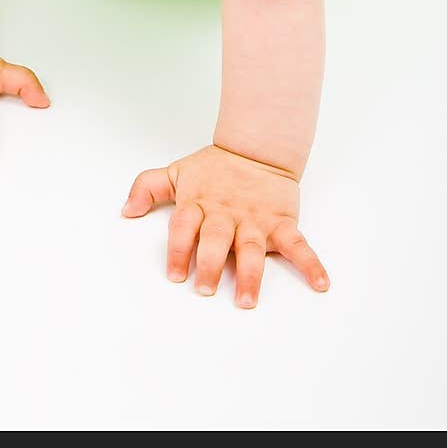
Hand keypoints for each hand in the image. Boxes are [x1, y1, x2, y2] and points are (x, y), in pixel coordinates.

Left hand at [121, 143, 329, 306]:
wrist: (257, 146)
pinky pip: (298, 245)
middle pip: (217, 239)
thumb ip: (149, 187)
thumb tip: (126, 210)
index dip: (178, 249)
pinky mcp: (281, 223)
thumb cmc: (215, 167)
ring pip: (252, 248)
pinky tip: (320, 283)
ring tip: (247, 300)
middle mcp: (227, 214)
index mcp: (200, 204)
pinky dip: (311, 263)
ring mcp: (255, 220)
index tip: (175, 274)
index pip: (185, 225)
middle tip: (205, 289)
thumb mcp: (178, 172)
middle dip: (211, 264)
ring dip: (251, 275)